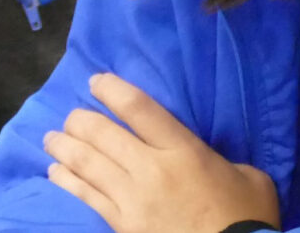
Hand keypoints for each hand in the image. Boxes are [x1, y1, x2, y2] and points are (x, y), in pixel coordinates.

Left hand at [41, 73, 278, 232]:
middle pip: (103, 133)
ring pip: (87, 164)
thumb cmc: (246, 218)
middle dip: (80, 120)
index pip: (138, 108)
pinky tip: (55, 173)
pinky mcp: (123, 226)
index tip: (96, 81)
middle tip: (71, 116)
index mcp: (183, 150)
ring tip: (51, 139)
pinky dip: (67, 181)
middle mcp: (151, 169)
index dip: (112, 89)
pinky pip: (86, 198)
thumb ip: (220, 157)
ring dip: (64, 147)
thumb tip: (203, 157)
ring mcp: (133, 200)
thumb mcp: (248, 176)